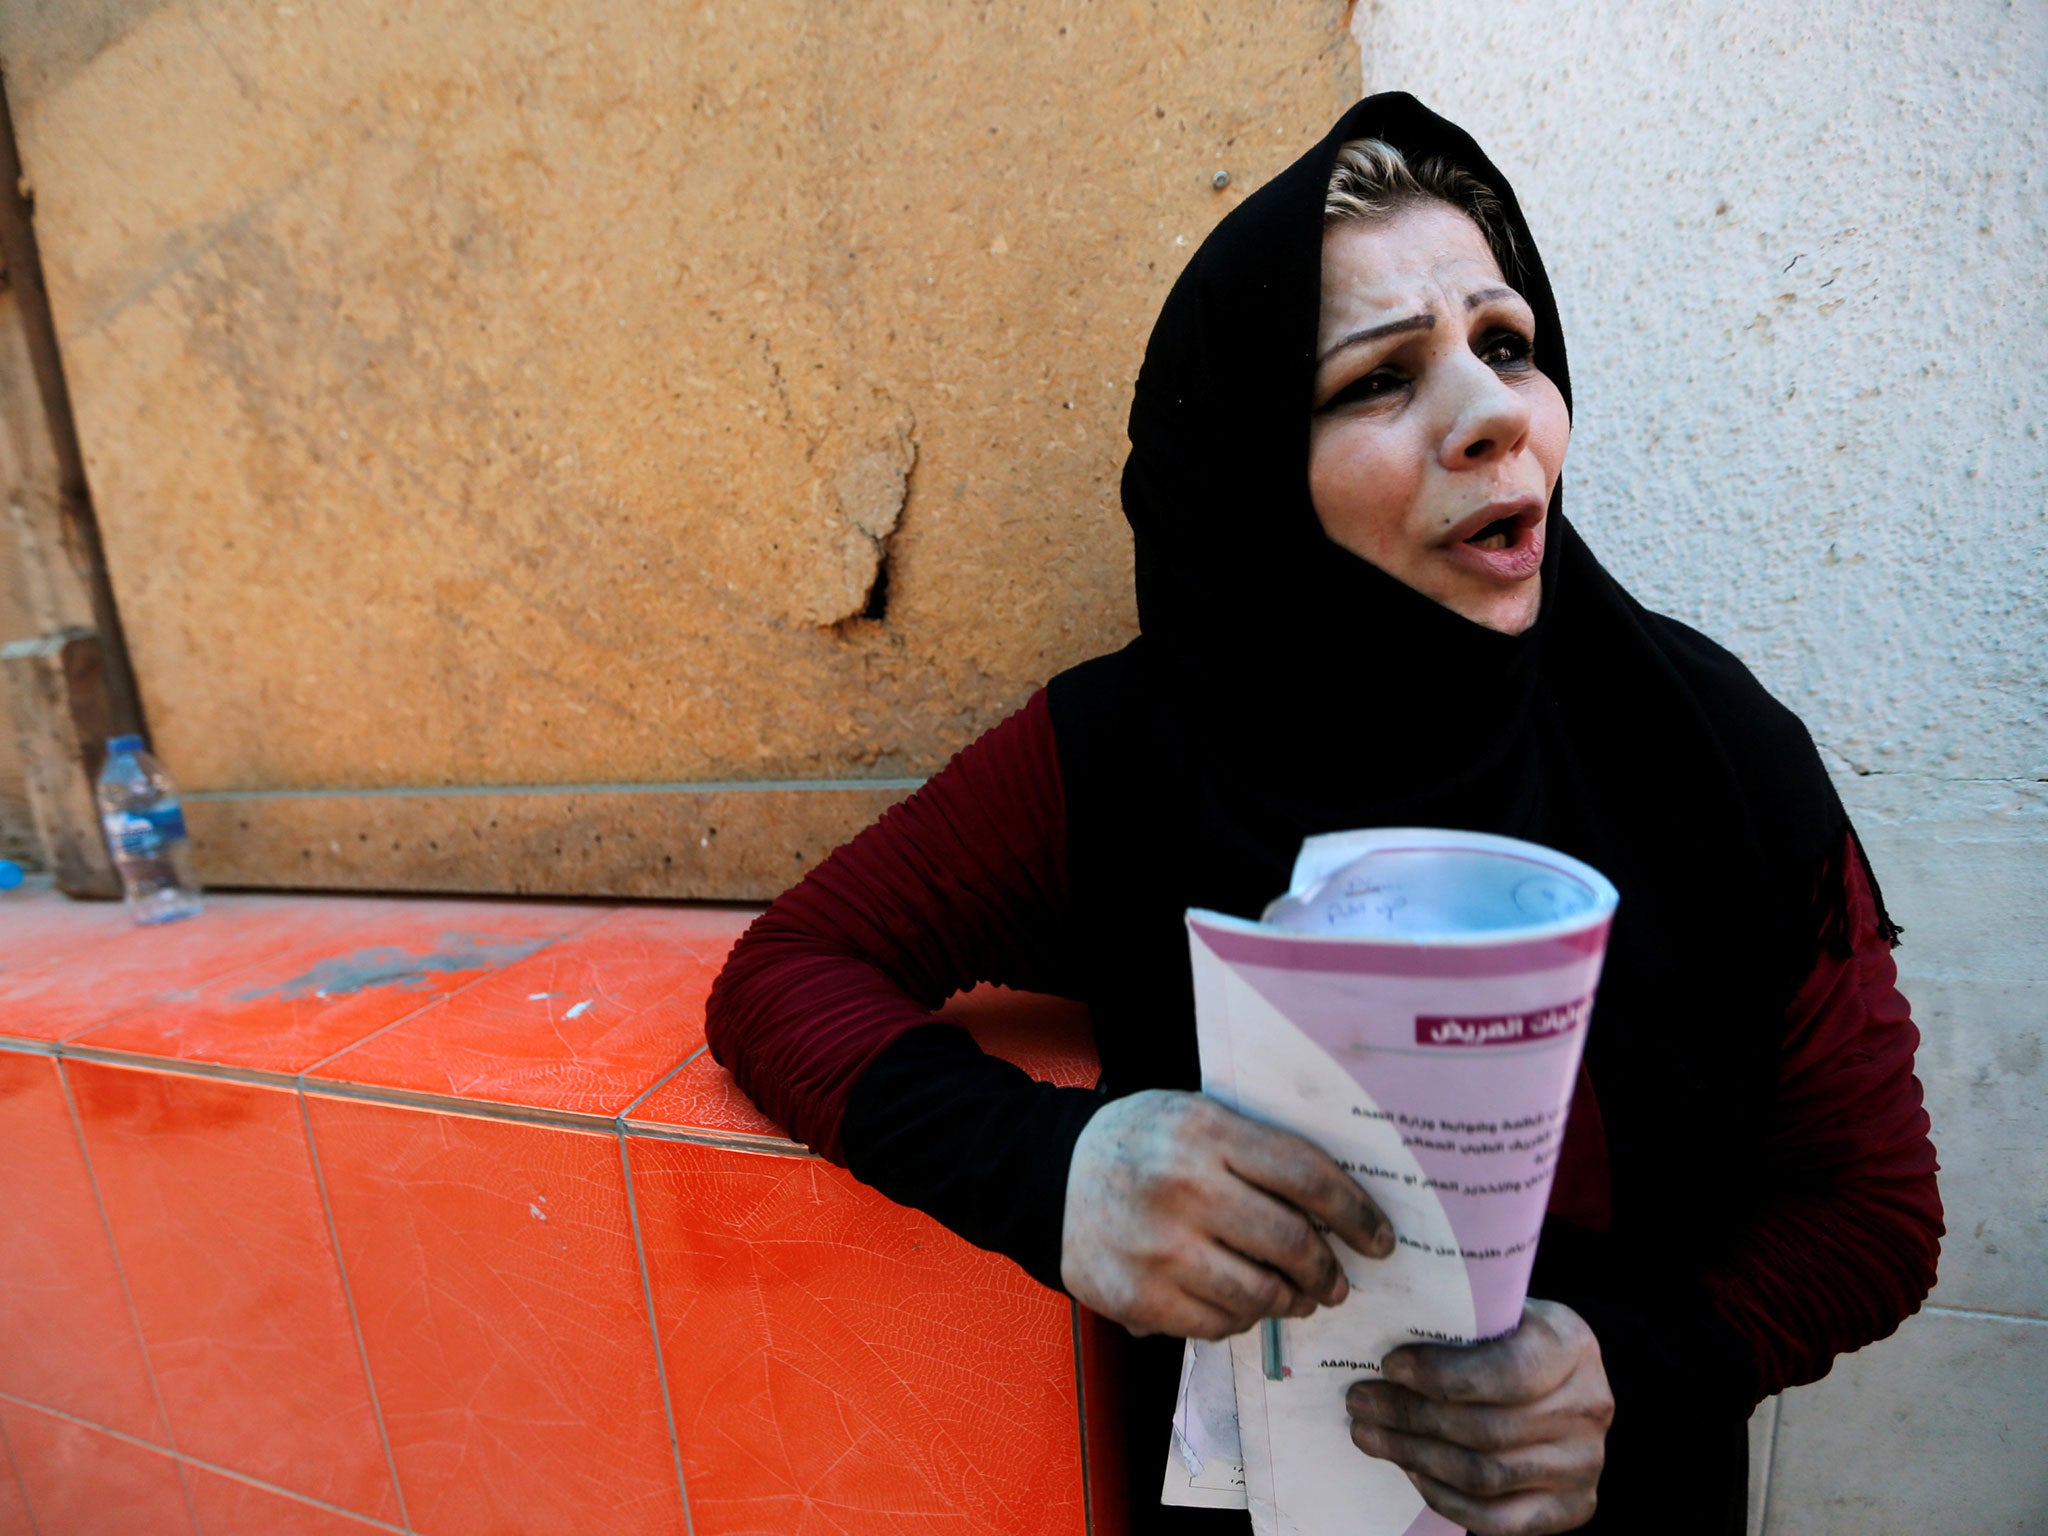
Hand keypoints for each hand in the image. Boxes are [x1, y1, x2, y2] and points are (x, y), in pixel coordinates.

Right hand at [1060, 1089, 1394, 1339]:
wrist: (1050, 1176)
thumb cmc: (1141, 1143)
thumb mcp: (1198, 1117)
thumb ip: (1260, 1149)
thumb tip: (1342, 1204)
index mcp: (1206, 1131)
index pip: (1307, 1175)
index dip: (1356, 1212)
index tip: (1381, 1239)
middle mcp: (1183, 1187)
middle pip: (1292, 1242)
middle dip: (1328, 1271)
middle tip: (1337, 1281)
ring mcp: (1158, 1248)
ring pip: (1259, 1293)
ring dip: (1289, 1301)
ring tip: (1294, 1297)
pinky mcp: (1137, 1297)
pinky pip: (1217, 1324)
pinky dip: (1240, 1319)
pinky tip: (1241, 1304)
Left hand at [1346, 1299, 1611, 1534]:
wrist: (1564, 1381)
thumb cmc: (1514, 1338)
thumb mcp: (1499, 1314)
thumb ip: (1457, 1324)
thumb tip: (1375, 1336)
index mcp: (1571, 1345)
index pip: (1508, 1372)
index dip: (1443, 1374)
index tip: (1390, 1366)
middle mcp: (1588, 1406)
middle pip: (1486, 1429)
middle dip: (1410, 1416)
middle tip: (1361, 1402)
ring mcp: (1584, 1463)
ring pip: (1485, 1475)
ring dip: (1414, 1456)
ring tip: (1370, 1434)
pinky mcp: (1571, 1507)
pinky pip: (1496, 1518)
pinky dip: (1444, 1496)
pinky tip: (1410, 1469)